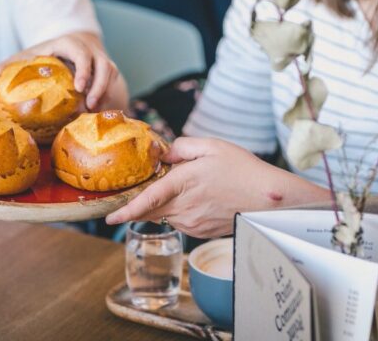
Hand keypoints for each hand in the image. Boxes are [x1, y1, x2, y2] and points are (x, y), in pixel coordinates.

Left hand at [0, 32, 123, 110]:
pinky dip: (107, 98)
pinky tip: (97, 113)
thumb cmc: (39, 58)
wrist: (63, 51)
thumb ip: (3, 70)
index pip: (81, 51)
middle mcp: (89, 51)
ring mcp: (100, 60)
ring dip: (105, 93)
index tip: (78, 87)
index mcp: (68, 44)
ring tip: (93, 111)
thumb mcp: (20, 59)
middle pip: (104, 64)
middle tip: (88, 105)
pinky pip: (114, 84)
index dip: (83, 68)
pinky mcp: (106, 73)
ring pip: (111, 73)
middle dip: (100, 85)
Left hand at [106, 137, 324, 237]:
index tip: (109, 216)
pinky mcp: (200, 232)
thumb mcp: (211, 146)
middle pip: (150, 210)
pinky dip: (179, 209)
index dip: (125, 210)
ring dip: (163, 203)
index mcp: (183, 184)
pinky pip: (179, 220)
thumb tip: (164, 153)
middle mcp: (184, 207)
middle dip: (137, 205)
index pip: (147, 200)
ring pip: (165, 214)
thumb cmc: (242, 169)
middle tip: (130, 196)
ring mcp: (192, 223)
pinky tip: (198, 198)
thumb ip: (182, 146)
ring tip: (188, 187)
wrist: (268, 199)